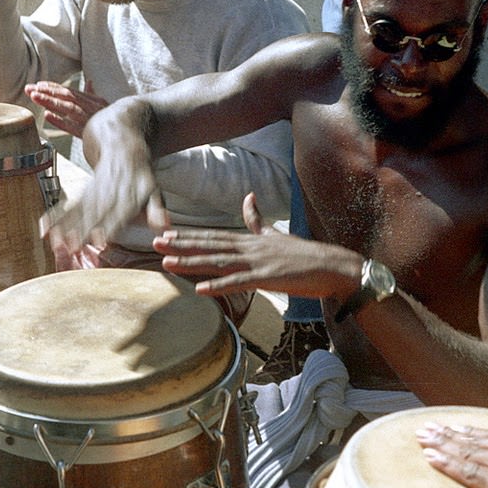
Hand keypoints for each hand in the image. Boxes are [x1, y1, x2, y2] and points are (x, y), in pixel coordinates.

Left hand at [26, 80, 109, 137]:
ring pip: (67, 107)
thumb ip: (92, 94)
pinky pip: (72, 126)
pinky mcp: (88, 132)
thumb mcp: (103, 104)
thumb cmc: (112, 120)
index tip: (38, 85)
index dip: (53, 87)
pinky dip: (60, 121)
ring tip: (34, 96)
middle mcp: (90, 107)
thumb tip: (89, 81)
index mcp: (91, 100)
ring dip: (50, 101)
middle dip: (46, 91)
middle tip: (29, 89)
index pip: (69, 91)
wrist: (125, 134)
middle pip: (65, 96)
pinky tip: (47, 116)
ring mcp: (89, 119)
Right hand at [41, 127, 168, 259]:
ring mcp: (94, 192)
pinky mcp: (83, 191)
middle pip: (94, 215)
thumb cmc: (142, 177)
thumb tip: (165, 228)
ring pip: (78, 211)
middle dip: (81, 231)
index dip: (109, 226)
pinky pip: (68, 204)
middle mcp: (109, 194)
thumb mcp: (155, 191)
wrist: (121, 143)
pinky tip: (43, 228)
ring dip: (64, 227)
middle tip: (70, 247)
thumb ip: (157, 211)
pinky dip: (55, 216)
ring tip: (53, 243)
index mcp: (129, 196)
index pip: (118, 214)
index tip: (99, 240)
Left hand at [154, 192, 362, 297]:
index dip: (190, 236)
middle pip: (211, 246)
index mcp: (251, 241)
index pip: (215, 236)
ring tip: (167, 263)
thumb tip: (248, 197)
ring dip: (192, 263)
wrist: (333, 266)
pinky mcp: (268, 279)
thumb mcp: (276, 235)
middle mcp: (251, 249)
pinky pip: (239, 283)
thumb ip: (258, 221)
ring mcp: (259, 263)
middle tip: (154, 244)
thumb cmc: (305, 256)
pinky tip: (200, 290)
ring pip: (219, 262)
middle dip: (182, 245)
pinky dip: (219, 287)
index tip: (166, 234)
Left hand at [416, 422, 487, 487]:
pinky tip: (432, 459)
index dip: (471, 431)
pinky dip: (448, 464)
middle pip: (474, 438)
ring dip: (441, 446)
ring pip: (466, 452)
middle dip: (448, 434)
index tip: (455, 427)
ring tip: (423, 440)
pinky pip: (468, 473)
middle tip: (427, 429)